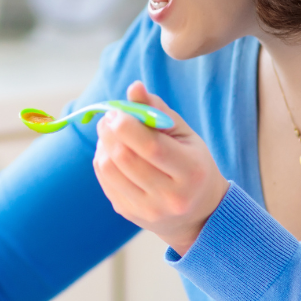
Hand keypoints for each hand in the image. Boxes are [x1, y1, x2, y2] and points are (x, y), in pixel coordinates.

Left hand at [93, 81, 228, 255]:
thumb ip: (159, 110)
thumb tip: (134, 87)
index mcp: (191, 172)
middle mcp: (170, 196)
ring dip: (103, 144)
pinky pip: (104, 180)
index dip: (127, 124)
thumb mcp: (185, 135)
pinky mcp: (128, 213)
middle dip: (110, 130)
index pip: (151, 146)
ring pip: (109, 169)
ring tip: (110, 133)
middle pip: (125, 157)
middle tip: (110, 117)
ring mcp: (147, 209)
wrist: (198, 213)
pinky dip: (102, 160)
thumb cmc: (193, 164)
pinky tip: (111, 151)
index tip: (117, 110)